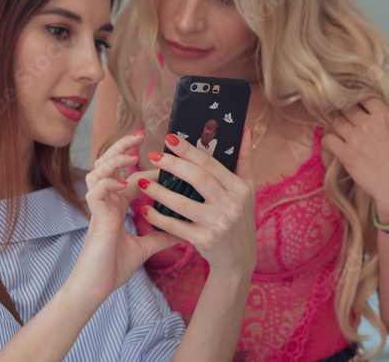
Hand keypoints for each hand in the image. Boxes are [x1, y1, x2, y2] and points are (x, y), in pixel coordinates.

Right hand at [71, 132, 182, 307]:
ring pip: (98, 170)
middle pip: (109, 163)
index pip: (129, 175)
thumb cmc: (113, 268)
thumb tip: (184, 233)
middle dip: (123, 146)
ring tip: (133, 155)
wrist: (95, 288)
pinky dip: (108, 183)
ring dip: (114, 160)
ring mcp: (99, 207)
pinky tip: (123, 183)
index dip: (146, 165)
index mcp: (117, 205)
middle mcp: (107, 201)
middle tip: (140, 134)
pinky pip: (96, 191)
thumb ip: (161, 236)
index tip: (166, 158)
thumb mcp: (145, 249)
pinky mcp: (93, 217)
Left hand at [137, 129, 256, 277]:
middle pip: (198, 179)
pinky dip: (158, 217)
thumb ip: (245, 159)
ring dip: (159, 191)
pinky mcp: (204, 241)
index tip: (170, 138)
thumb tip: (245, 129)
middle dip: (173, 165)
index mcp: (240, 189)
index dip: (190, 150)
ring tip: (140, 181)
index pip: (212, 164)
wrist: (239, 259)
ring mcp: (218, 225)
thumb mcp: (248, 189)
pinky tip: (144, 208)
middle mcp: (232, 206)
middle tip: (152, 155)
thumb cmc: (241, 218)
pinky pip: (176, 227)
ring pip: (183, 204)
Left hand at [322, 97, 388, 224]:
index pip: (366, 96)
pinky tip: (334, 145)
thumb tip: (376, 119)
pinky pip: (328, 139)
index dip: (360, 101)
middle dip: (347, 113)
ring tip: (342, 134)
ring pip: (337, 121)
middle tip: (348, 122)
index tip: (358, 106)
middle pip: (348, 108)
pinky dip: (329, 141)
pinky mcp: (346, 155)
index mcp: (386, 116)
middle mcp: (369, 124)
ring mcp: (356, 138)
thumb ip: (388, 124)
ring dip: (339, 126)